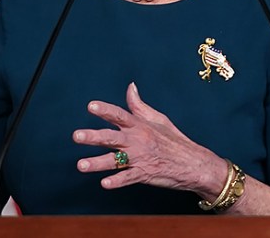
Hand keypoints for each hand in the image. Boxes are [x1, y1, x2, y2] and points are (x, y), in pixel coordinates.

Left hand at [73, 82, 225, 194]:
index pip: (119, 115)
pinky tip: (105, 183)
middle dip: (93, 136)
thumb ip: (139, 106)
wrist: (193, 163)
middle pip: (112, 137)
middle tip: (76, 136)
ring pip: (115, 160)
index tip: (91, 106)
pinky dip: (117, 181)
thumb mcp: (158, 119)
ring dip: (97, 163)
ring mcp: (140, 158)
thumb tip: (130, 87)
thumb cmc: (174, 140)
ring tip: (81, 165)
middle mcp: (138, 140)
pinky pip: (128, 178)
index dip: (105, 110)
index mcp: (140, 126)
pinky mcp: (145, 174)